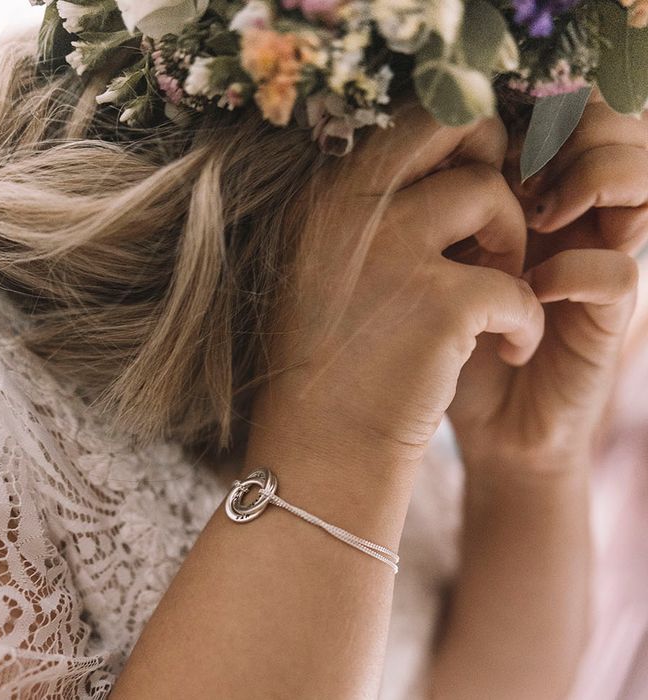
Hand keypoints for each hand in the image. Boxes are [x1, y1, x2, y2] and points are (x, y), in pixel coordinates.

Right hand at [263, 99, 544, 469]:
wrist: (319, 452)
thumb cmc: (327, 365)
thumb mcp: (328, 274)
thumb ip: (372, 217)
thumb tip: (449, 174)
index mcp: (323, 198)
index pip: (407, 125)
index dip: (456, 147)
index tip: (469, 193)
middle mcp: (352, 209)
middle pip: (455, 129)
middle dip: (493, 166)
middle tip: (495, 227)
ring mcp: (395, 252)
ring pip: (493, 197)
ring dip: (512, 246)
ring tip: (500, 298)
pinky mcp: (440, 304)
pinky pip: (517, 283)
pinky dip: (524, 318)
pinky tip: (507, 348)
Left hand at [447, 88, 645, 471]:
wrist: (480, 421)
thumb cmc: (444, 336)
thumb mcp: (431, 261)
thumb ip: (440, 208)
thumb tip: (424, 147)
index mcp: (530, 192)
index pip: (560, 112)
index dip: (530, 109)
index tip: (475, 141)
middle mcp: (572, 217)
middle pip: (609, 125)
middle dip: (568, 128)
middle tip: (518, 166)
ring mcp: (595, 260)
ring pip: (636, 178)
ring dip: (587, 179)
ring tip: (535, 214)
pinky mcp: (607, 316)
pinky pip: (618, 270)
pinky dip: (573, 272)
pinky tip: (529, 294)